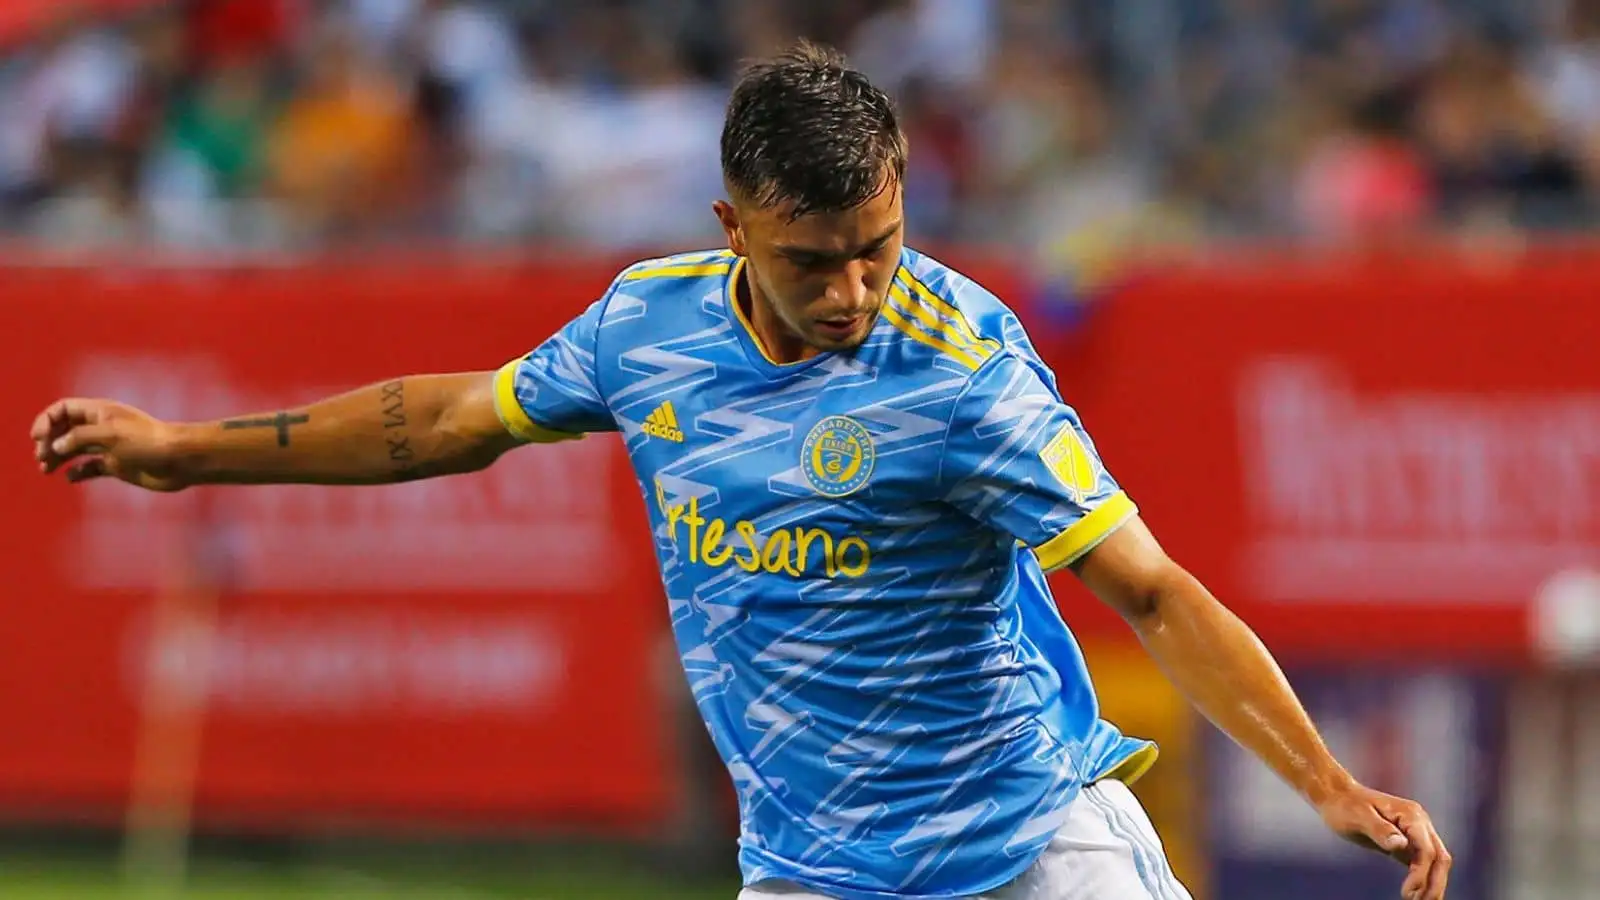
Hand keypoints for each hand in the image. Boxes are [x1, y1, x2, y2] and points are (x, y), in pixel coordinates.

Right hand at [31, 398, 189, 491]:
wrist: (180, 461)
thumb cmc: (148, 442)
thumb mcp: (110, 435)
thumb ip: (80, 438)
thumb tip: (57, 446)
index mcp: (100, 412)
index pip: (64, 409)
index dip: (46, 420)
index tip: (38, 437)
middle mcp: (102, 427)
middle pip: (65, 429)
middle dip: (48, 441)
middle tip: (42, 456)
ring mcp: (109, 447)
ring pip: (74, 449)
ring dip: (57, 457)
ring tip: (45, 469)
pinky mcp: (117, 465)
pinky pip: (90, 468)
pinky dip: (77, 472)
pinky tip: (71, 478)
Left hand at [1317, 783, 1450, 899]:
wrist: (1336, 796)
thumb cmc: (1345, 806)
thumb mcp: (1358, 817)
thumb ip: (1380, 830)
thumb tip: (1401, 844)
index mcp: (1412, 815)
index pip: (1426, 850)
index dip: (1421, 874)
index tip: (1407, 893)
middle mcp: (1419, 823)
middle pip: (1439, 858)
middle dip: (1435, 883)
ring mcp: (1415, 833)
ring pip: (1434, 863)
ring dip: (1431, 884)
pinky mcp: (1406, 842)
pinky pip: (1422, 863)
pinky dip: (1422, 879)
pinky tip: (1415, 894)